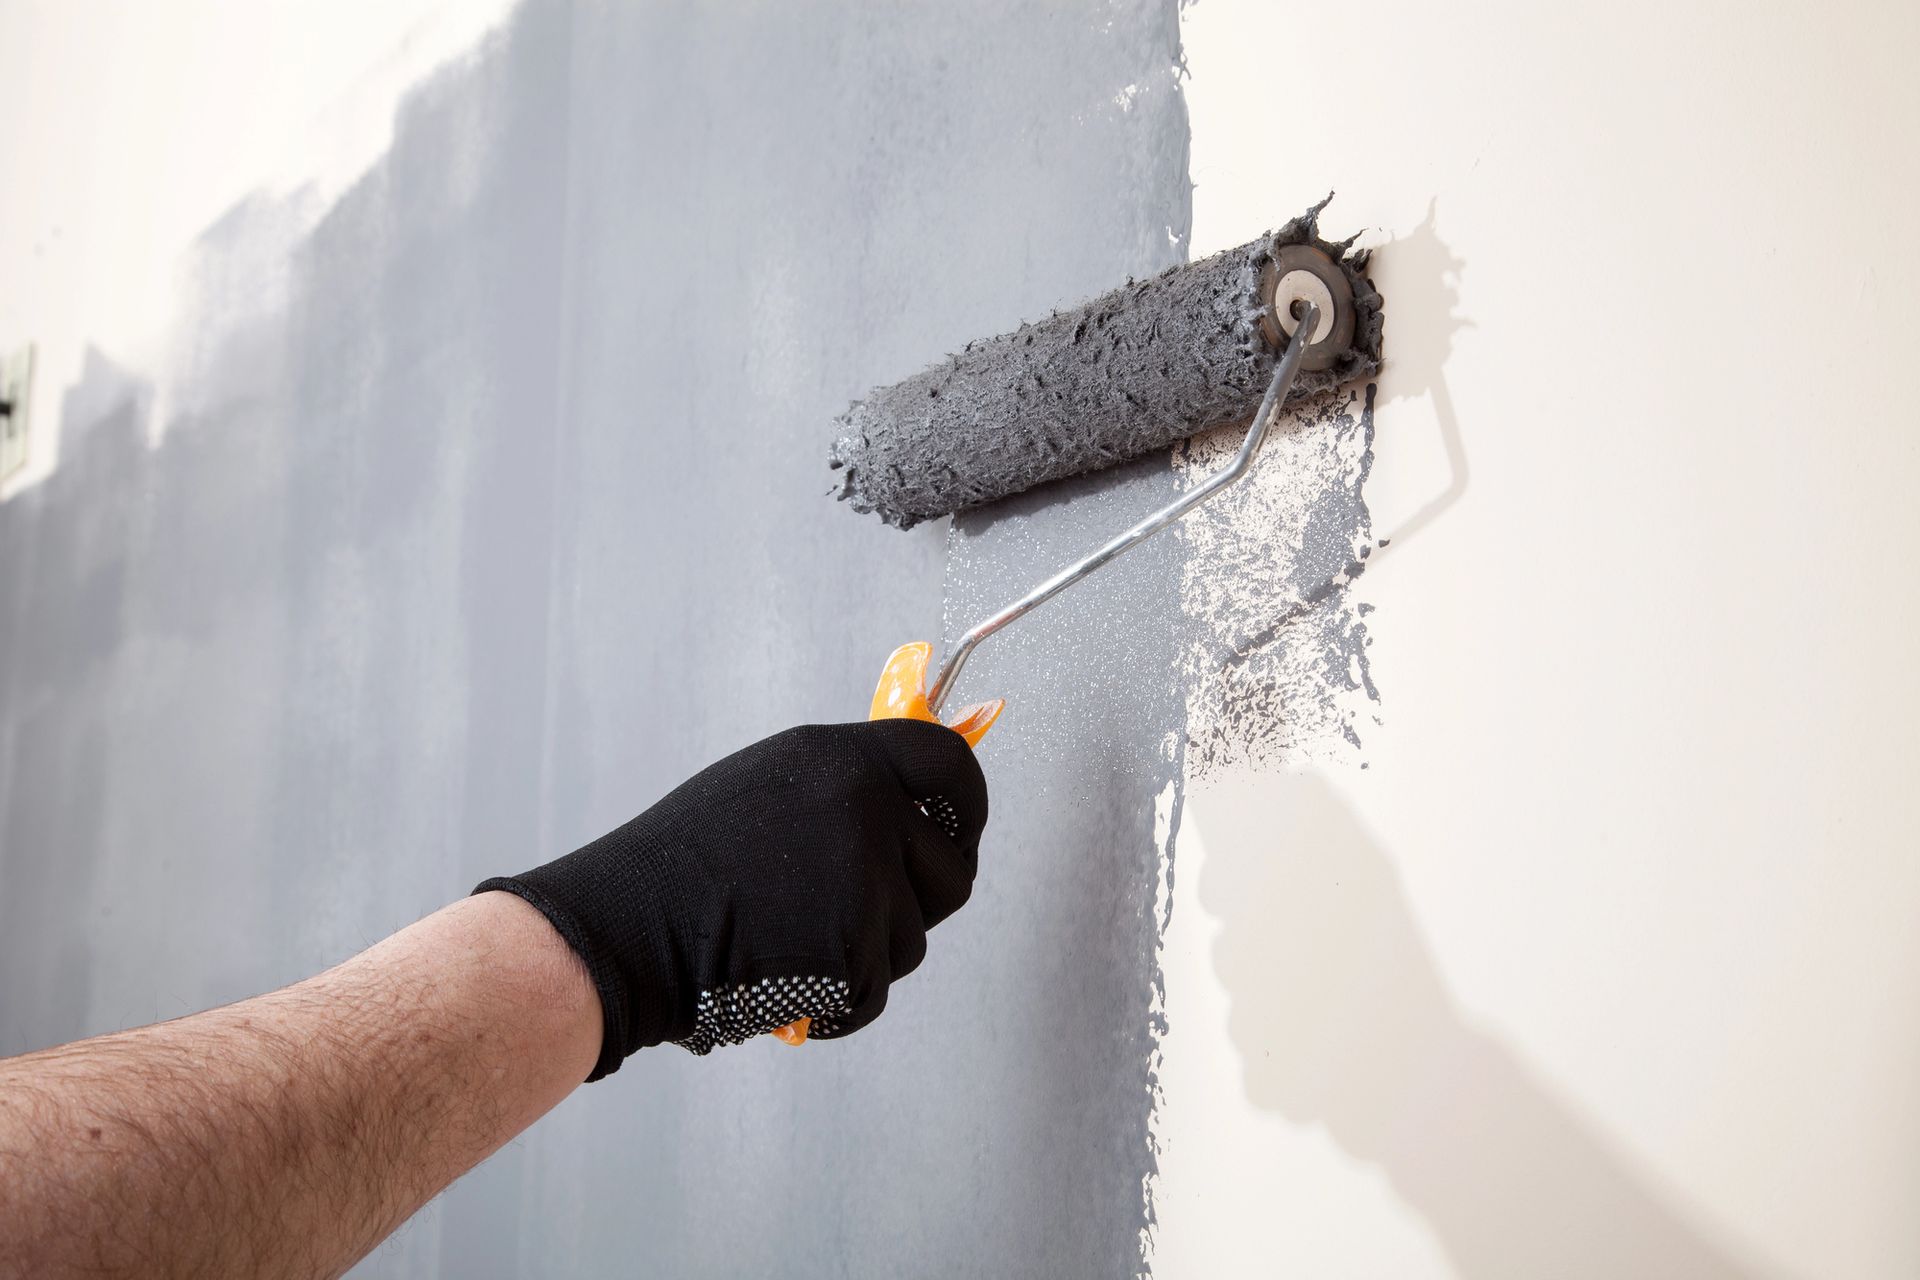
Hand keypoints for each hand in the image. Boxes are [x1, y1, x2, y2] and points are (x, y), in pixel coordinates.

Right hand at [476, 720, 988, 1079]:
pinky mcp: (853, 952)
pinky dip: (838, 1002)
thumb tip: (915, 803)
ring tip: (791, 940)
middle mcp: (867, 811)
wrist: (627, 925)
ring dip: (867, 954)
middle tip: (866, 911)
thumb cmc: (685, 863)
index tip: (959, 828)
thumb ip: (847, 788)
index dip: (968, 804)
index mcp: (844, 760)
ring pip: (913, 940)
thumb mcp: (772, 787)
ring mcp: (865, 883)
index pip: (951, 765)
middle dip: (922, 899)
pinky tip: (784, 979)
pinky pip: (875, 991)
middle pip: (953, 869)